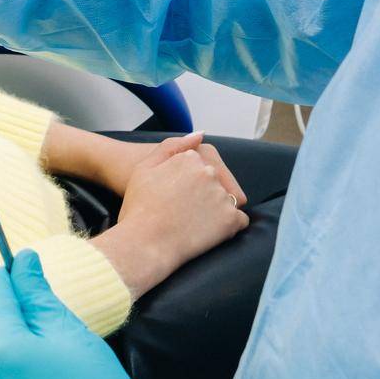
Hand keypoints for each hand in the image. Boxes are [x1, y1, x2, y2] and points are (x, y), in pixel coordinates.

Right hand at [90, 132, 248, 298]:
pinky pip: (240, 220)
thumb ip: (172, 146)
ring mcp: (220, 195)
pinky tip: (209, 233)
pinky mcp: (229, 219)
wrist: (143, 243)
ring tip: (196, 225)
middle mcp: (209, 173)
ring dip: (217, 211)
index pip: (204, 168)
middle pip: (217, 183)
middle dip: (207, 196)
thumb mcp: (145, 168)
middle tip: (187, 214)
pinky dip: (228, 227)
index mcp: (190, 159)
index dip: (192, 185)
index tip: (180, 199)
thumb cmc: (139, 207)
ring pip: (228, 201)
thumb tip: (200, 135)